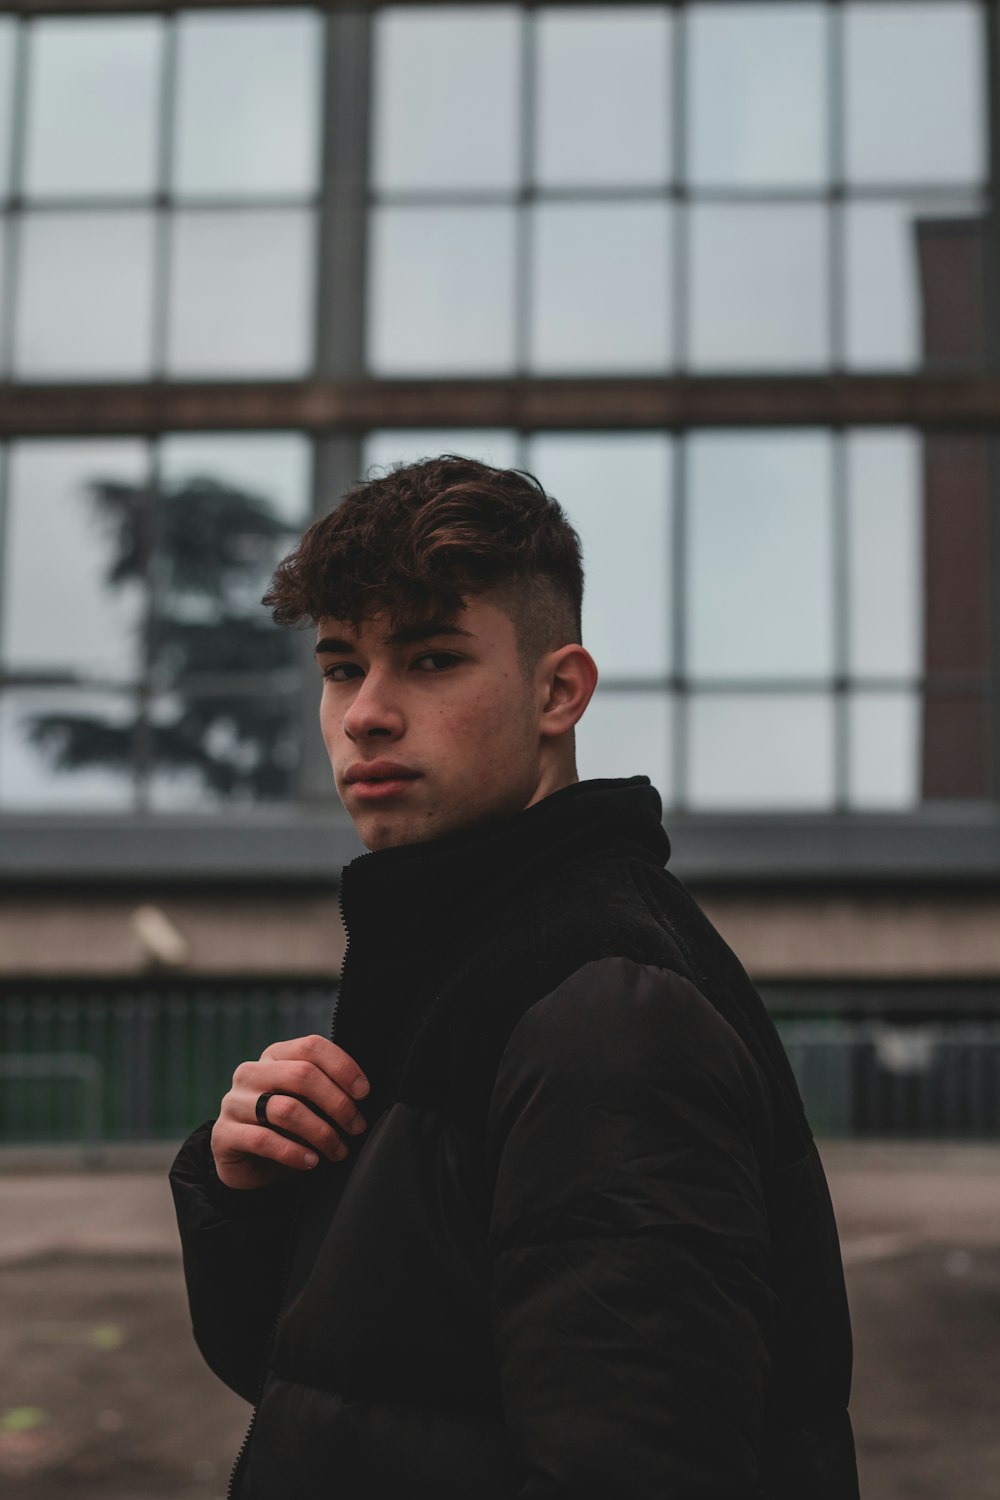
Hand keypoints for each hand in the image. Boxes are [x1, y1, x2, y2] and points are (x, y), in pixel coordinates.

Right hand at [211, 1035, 369, 1190]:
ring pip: (286, 1109)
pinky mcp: (223, 1134)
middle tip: (356, 1127)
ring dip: (321, 1132)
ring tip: (338, 1150)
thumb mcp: (308, 1104)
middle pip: (302, 1074)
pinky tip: (311, 1161)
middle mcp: (251, 1072)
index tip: (364, 1093)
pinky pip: (263, 1139)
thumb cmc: (285, 1128)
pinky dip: (293, 1152)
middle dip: (337, 1103)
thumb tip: (362, 1094)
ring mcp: (234, 1102)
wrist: (247, 1164)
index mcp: (274, 1056)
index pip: (311, 1046)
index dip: (342, 1067)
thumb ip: (325, 1091)